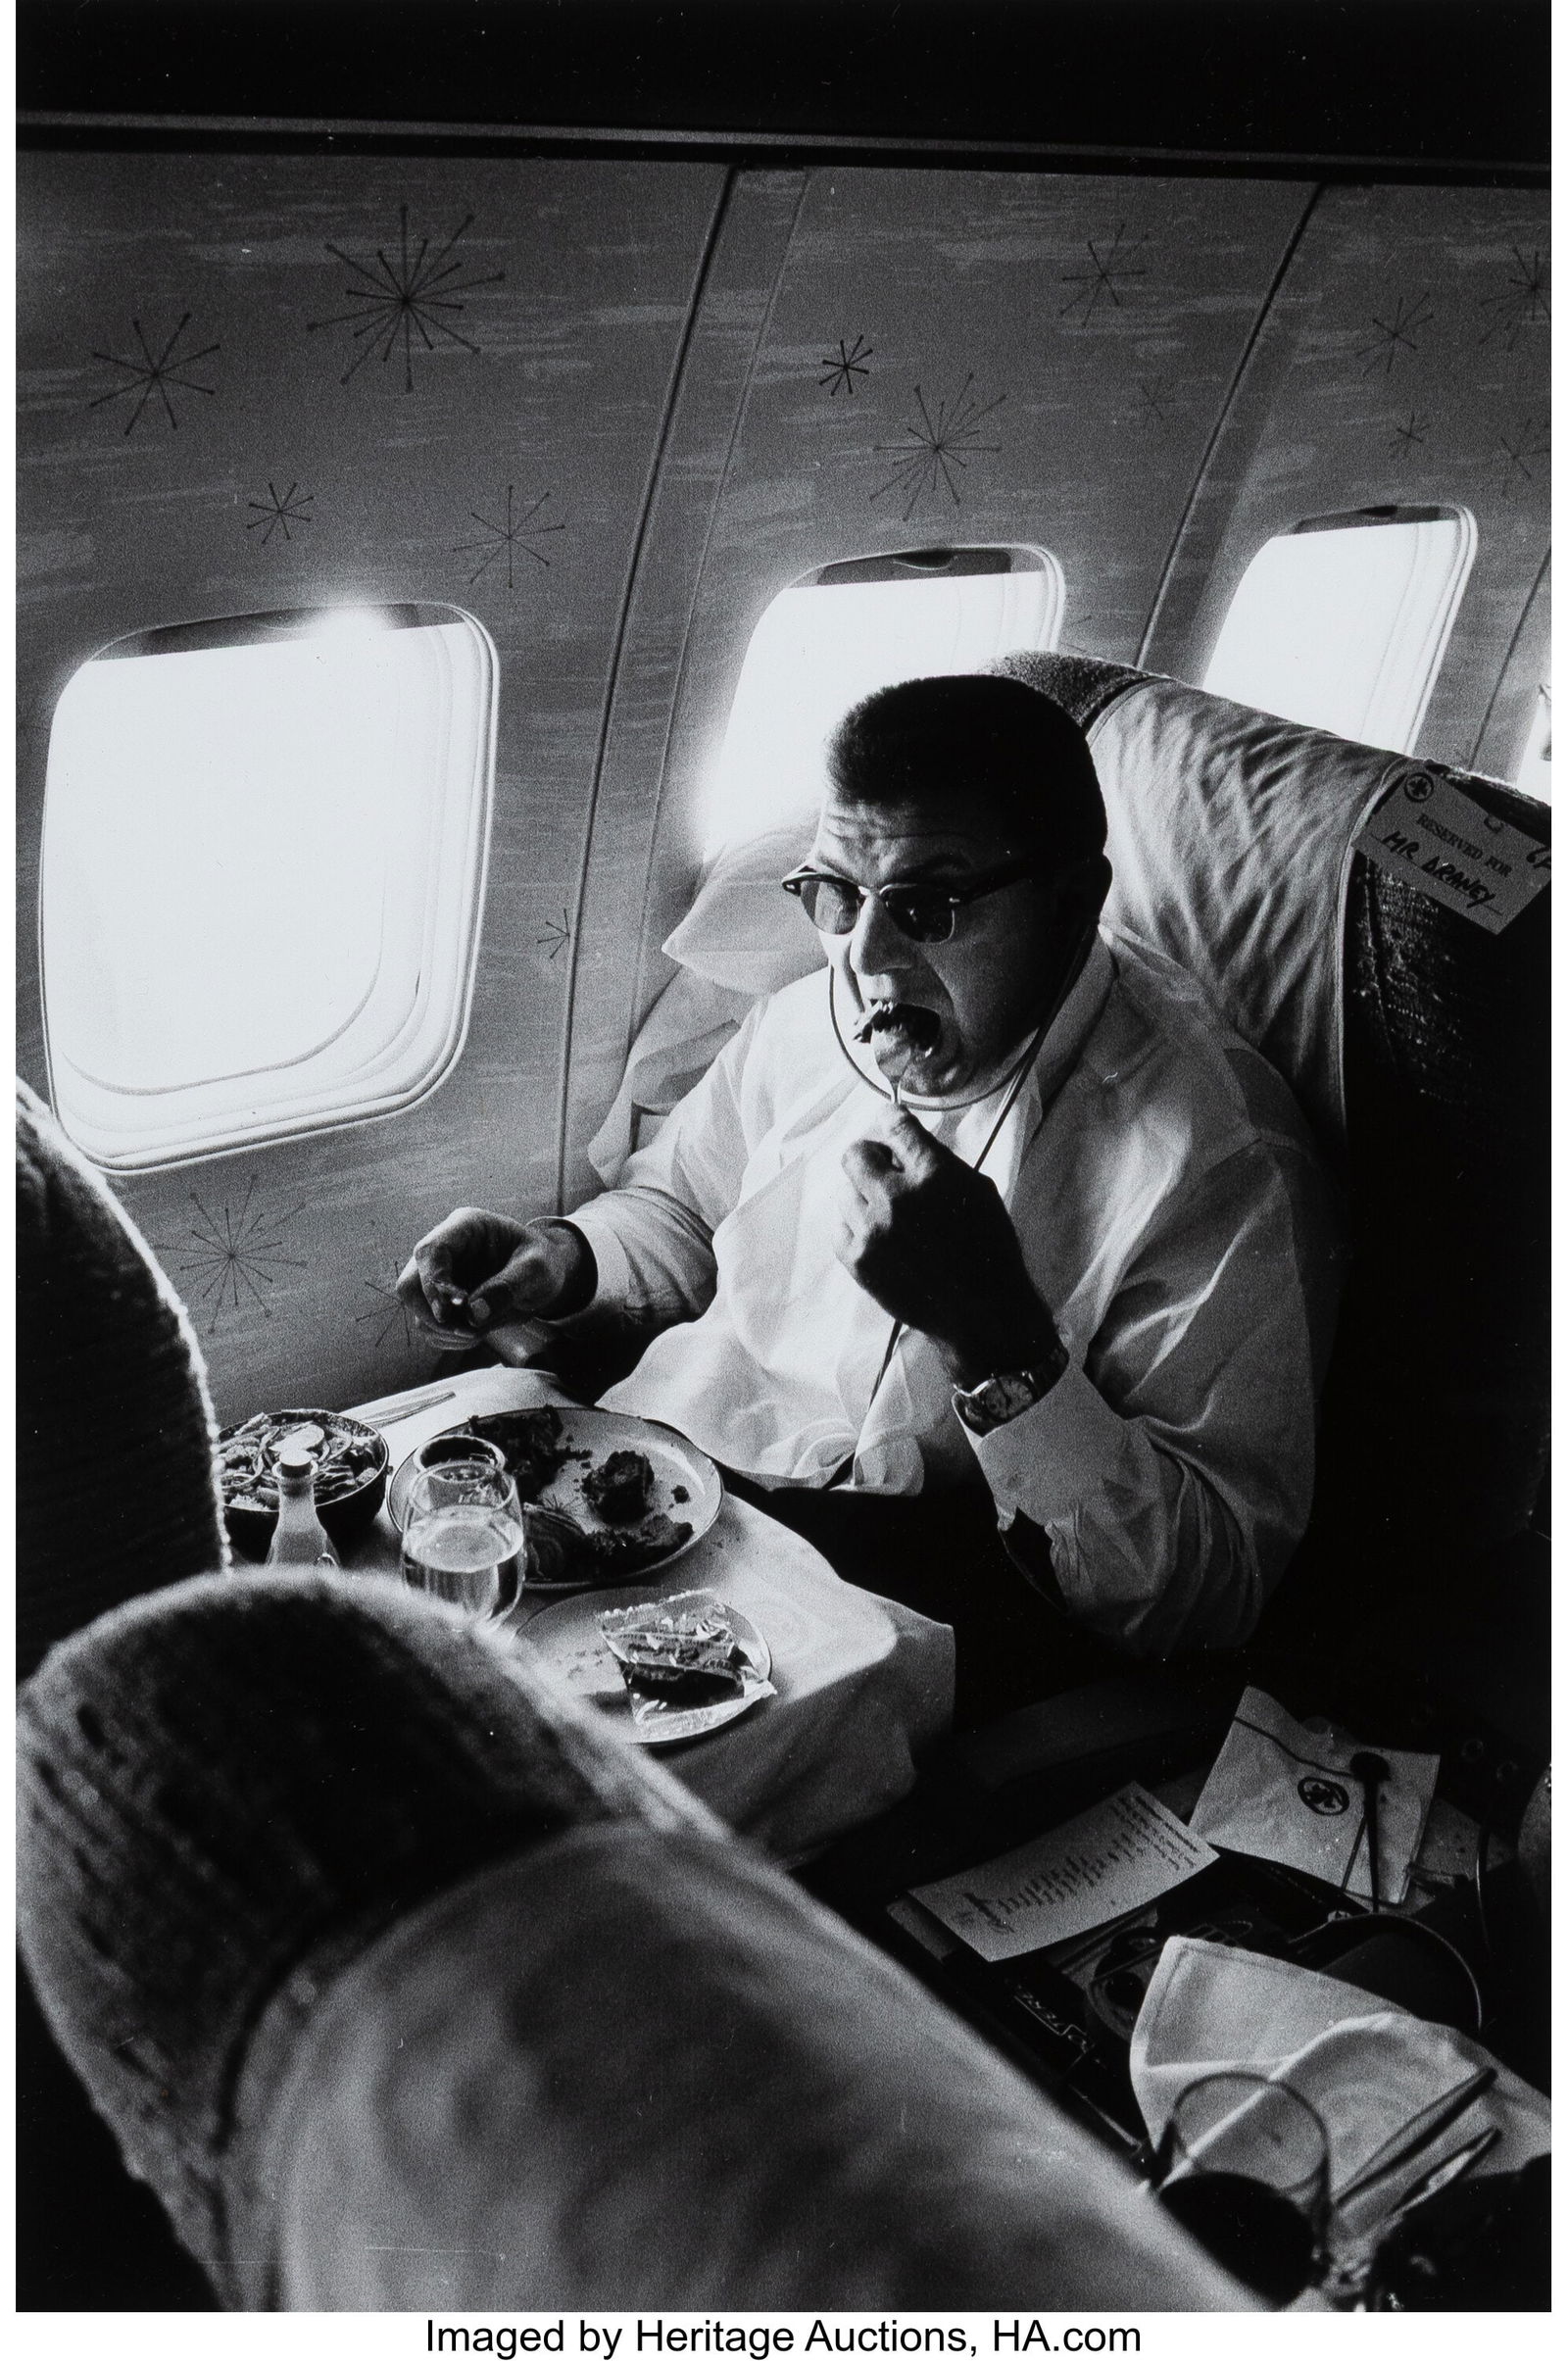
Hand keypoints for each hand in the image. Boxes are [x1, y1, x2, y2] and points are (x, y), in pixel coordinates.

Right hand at [396, 1208, 595, 1347]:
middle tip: (469, 1331)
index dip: (434, 1284)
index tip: (453, 1311)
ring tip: (479, 1332)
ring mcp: (437, 1275)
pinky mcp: (439, 1299)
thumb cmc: (541, 1263)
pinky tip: (475, 1334)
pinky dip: (447, 1338)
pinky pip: (428, 1324)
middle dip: (434, 1314)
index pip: (431, 1252)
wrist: (542, 1277)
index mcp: (465, 1227)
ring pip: (415, 1309)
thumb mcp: (537, 1270)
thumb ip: (508, 1287)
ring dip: (443, 1330)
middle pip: (410, 1284)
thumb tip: (474, 1314)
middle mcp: (444, 1249)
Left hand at [836, 1109, 1062, 1387]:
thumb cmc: (988, 1249)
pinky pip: (838, 1227)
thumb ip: (938, 1162)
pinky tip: (876, 1233)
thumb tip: (904, 1143)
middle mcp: (898, 1198)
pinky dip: (854, 1226)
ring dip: (864, 1195)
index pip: (894, 1125)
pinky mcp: (859, 1261)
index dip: (890, 1122)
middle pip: (856, 1153)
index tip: (890, 1125)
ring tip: (887, 1213)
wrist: (982, 1312)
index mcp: (934, 1174)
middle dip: (869, 1156)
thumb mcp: (978, 1190)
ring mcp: (874, 1231)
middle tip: (883, 1169)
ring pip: (844, 1191)